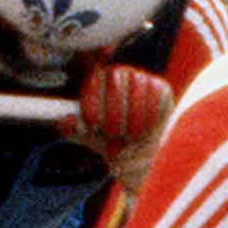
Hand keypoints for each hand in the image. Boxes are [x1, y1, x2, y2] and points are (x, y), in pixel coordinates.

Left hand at [75, 61, 172, 185]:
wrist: (138, 152)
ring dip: (133, 116)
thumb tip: (65, 121)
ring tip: (129, 136)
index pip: (95, 81)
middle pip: (116, 78)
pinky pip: (157, 96)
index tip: (93, 124)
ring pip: (138, 86)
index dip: (93, 101)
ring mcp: (142, 79)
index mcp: (98, 82)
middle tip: (113, 133)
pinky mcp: (161, 89)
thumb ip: (74, 130)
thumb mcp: (89, 138)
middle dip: (114, 110)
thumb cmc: (109, 141)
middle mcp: (119, 74)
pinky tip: (146, 131)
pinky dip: (150, 116)